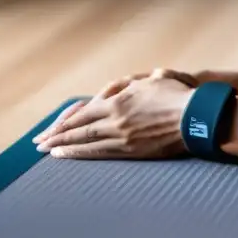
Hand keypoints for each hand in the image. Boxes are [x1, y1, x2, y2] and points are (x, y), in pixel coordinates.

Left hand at [33, 72, 194, 159]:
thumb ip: (137, 84)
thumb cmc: (179, 95)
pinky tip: (74, 156)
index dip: (65, 122)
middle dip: (58, 137)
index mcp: (119, 102)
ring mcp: (123, 138)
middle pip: (80, 130)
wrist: (196, 118)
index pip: (83, 114)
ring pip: (87, 144)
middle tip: (40, 145)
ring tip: (51, 152)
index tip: (52, 128)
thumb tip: (133, 83)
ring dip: (67, 148)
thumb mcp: (155, 80)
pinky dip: (85, 155)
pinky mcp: (133, 151)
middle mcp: (116, 121)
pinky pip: (103, 154)